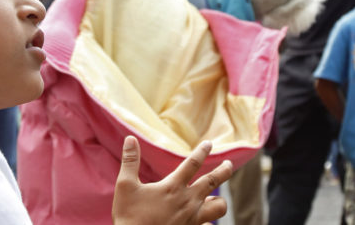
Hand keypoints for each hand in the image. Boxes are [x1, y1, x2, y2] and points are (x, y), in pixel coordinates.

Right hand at [112, 136, 231, 224]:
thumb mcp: (125, 186)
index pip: (193, 163)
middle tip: (229, 164)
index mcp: (173, 187)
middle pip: (212, 181)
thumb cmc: (129, 216)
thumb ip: (130, 161)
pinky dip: (207, 222)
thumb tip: (130, 138)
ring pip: (218, 207)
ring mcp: (192, 218)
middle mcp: (187, 201)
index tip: (209, 143)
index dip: (202, 151)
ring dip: (219, 200)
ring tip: (216, 197)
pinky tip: (203, 222)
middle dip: (223, 171)